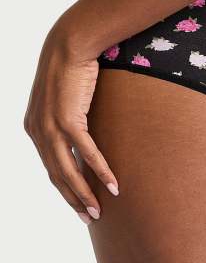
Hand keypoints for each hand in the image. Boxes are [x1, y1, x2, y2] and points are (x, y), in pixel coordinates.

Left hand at [24, 27, 118, 224]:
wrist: (69, 44)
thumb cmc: (71, 70)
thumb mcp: (64, 99)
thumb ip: (66, 120)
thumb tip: (81, 136)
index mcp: (34, 128)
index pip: (50, 167)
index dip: (65, 189)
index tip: (80, 204)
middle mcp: (37, 131)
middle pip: (56, 175)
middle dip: (73, 200)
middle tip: (89, 217)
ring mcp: (50, 126)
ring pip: (67, 170)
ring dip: (84, 193)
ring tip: (98, 211)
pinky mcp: (67, 118)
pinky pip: (86, 152)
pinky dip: (99, 170)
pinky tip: (112, 184)